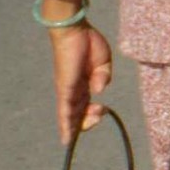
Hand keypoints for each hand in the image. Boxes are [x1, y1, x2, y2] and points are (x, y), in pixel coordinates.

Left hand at [49, 24, 112, 145]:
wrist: (74, 30)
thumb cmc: (88, 42)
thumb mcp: (103, 62)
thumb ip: (103, 77)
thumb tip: (99, 89)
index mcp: (83, 84)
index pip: (84, 105)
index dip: (90, 115)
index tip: (103, 111)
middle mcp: (73, 90)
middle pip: (77, 114)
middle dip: (88, 120)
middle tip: (101, 111)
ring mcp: (68, 90)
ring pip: (72, 116)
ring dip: (81, 124)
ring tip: (93, 120)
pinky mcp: (65, 88)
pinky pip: (65, 111)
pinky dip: (66, 126)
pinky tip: (67, 139)